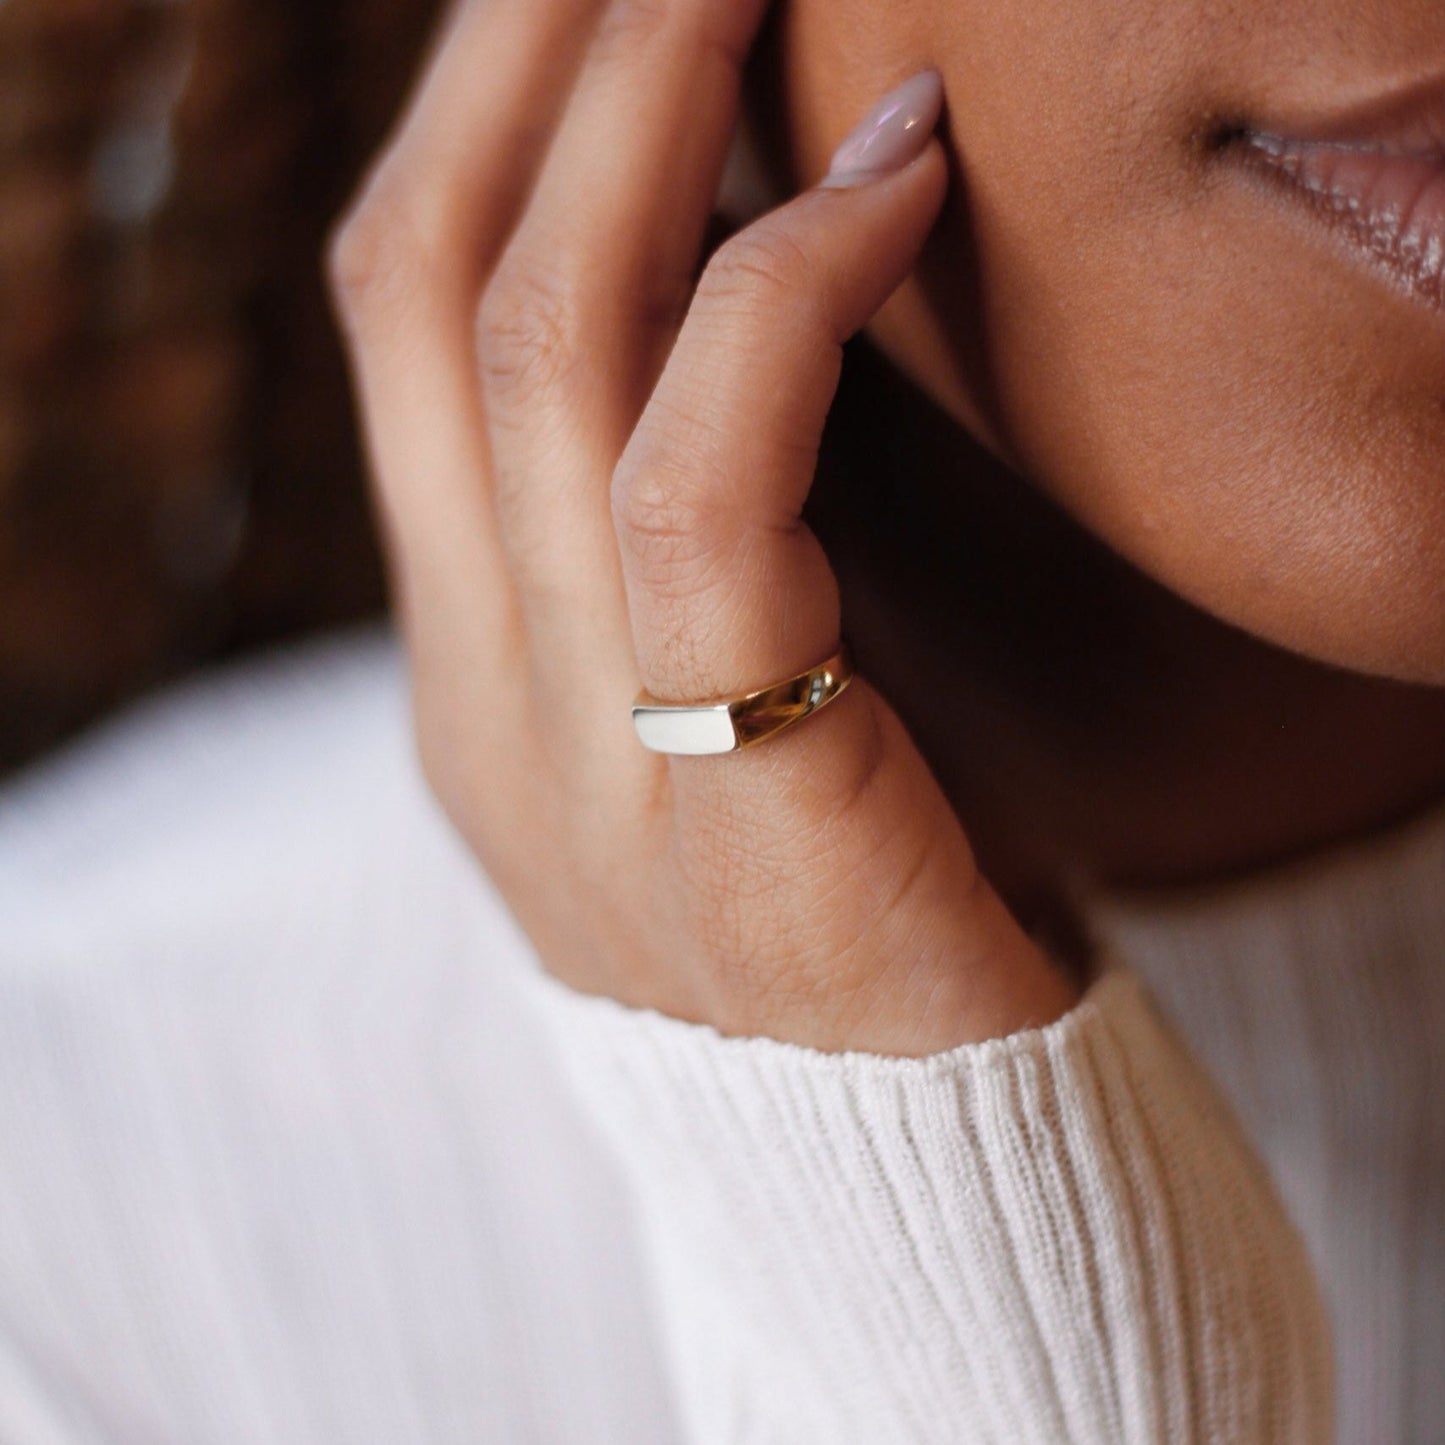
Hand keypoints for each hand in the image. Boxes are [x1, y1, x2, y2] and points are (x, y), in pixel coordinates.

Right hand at [327, 0, 1079, 1054]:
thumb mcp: (703, 717)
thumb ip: (664, 548)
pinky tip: (895, 170)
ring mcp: (575, 753)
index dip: (480, 118)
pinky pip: (709, 481)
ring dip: (636, 118)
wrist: (901, 1165)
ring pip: (538, 351)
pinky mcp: (729, 792)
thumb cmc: (846, 905)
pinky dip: (791, 291)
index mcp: (468, 672)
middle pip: (436, 294)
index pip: (401, 330)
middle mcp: (483, 696)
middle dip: (530, 61)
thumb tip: (719, 305)